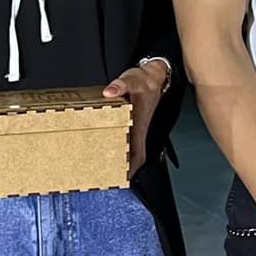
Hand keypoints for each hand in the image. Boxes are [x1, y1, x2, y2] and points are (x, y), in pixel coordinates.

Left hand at [102, 60, 170, 175]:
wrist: (154, 75)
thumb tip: (109, 92)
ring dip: (118, 157)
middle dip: (121, 168)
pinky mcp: (130, 121)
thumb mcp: (132, 80)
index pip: (139, 154)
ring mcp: (134, 126)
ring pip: (128, 148)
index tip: (122, 180)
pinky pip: (123, 137)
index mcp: (139, 125)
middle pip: (131, 156)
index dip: (132, 169)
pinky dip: (115, 144)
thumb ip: (121, 85)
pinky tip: (103, 143)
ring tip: (101, 166)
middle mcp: (137, 129)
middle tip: (105, 176)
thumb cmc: (145, 81)